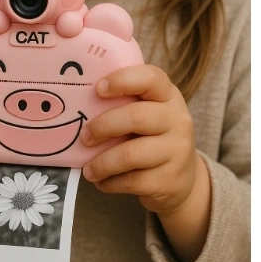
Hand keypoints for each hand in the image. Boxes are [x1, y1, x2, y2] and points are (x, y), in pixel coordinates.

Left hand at [79, 65, 204, 216]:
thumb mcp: (148, 114)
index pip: (151, 78)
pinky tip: (102, 181)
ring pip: (130, 155)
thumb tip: (77, 104)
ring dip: (102, 163)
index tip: (98, 89)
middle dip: (103, 127)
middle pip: (136, 117)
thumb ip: (124, 105)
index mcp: (168, 96)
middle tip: (85, 137)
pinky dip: (110, 183)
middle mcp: (177, 120)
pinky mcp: (169, 179)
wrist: (183, 179)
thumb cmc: (153, 138)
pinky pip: (131, 181)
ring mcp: (177, 151)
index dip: (122, 80)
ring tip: (89, 169)